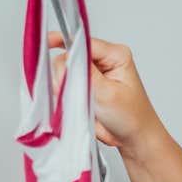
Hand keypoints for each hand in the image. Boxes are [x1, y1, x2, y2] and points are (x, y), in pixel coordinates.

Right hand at [46, 31, 164, 153]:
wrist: (134, 139)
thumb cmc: (132, 117)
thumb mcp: (108, 93)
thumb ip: (85, 75)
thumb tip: (65, 60)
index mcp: (115, 55)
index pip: (84, 42)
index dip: (64, 42)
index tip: (47, 42)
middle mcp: (103, 61)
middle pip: (71, 56)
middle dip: (65, 73)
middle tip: (68, 91)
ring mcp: (93, 75)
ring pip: (65, 71)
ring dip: (64, 86)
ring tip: (76, 102)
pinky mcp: (85, 88)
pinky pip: (66, 85)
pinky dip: (64, 94)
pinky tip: (71, 104)